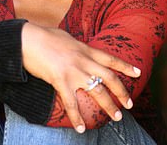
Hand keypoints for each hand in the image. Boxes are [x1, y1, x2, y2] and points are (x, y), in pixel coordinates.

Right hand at [21, 22, 139, 132]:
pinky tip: (81, 129)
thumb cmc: (45, 36)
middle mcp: (84, 60)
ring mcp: (73, 71)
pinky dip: (77, 118)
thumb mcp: (67, 38)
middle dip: (122, 92)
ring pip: (97, 92)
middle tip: (129, 104)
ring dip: (109, 106)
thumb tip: (79, 49)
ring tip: (116, 117)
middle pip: (109, 78)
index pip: (110, 59)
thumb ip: (76, 46)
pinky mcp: (60, 81)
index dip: (125, 66)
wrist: (29, 39)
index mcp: (85, 49)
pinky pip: (71, 103)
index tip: (138, 73)